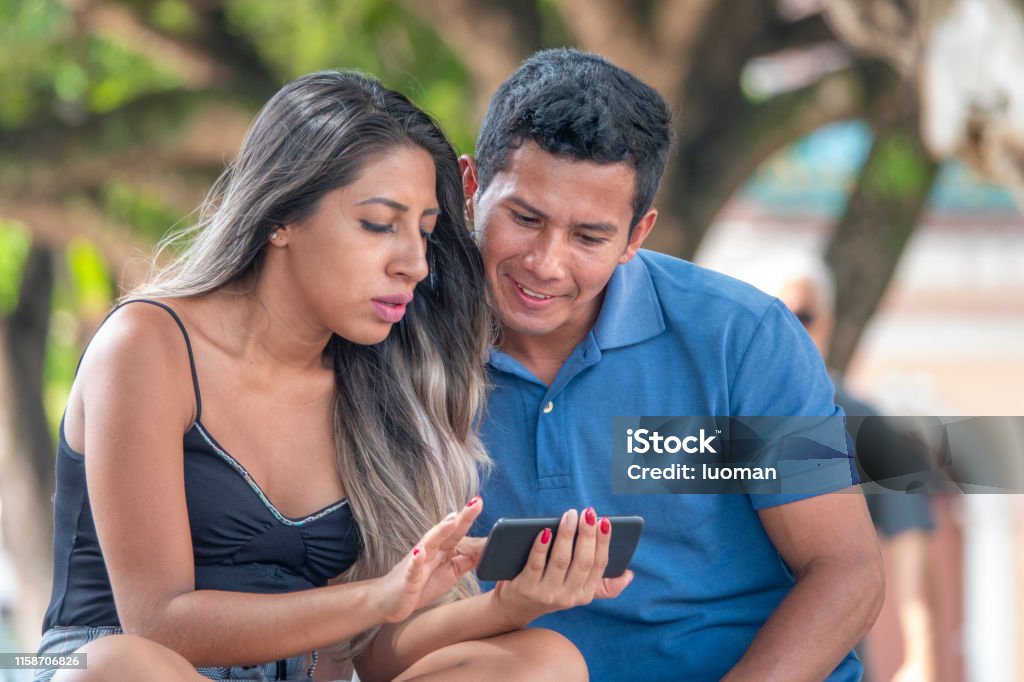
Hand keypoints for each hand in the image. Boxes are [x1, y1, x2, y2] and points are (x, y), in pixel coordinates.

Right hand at [372, 497, 483, 623]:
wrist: (388, 601)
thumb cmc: (420, 585)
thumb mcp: (449, 573)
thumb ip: (466, 560)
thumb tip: (487, 549)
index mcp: (442, 549)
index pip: (458, 531)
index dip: (469, 518)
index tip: (479, 501)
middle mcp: (430, 550)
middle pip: (447, 531)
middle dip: (461, 517)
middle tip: (476, 502)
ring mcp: (418, 562)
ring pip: (429, 543)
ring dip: (440, 531)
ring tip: (452, 520)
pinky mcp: (408, 578)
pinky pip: (412, 569)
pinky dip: (416, 560)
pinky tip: (420, 553)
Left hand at [490, 508, 633, 626]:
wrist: (515, 607)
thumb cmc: (550, 588)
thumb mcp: (576, 590)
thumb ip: (602, 584)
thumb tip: (628, 575)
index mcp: (585, 594)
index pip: (599, 565)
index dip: (603, 542)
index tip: (605, 521)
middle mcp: (568, 597)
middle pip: (582, 561)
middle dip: (587, 535)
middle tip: (588, 512)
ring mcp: (547, 594)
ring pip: (561, 560)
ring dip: (567, 535)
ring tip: (570, 515)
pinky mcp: (526, 588)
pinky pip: (536, 564)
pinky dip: (541, 546)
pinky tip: (546, 530)